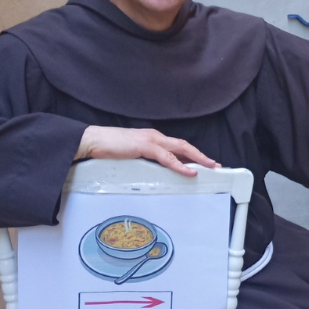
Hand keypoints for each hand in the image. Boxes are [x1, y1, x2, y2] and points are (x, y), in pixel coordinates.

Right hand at [75, 126, 220, 176]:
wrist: (92, 140)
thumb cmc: (109, 148)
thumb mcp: (133, 155)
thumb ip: (146, 161)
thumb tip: (158, 172)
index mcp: (153, 138)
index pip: (178, 146)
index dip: (193, 154)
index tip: (204, 163)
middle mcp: (155, 136)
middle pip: (184, 146)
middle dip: (201, 156)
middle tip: (215, 166)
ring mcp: (151, 140)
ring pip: (180, 149)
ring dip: (197, 159)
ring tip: (209, 168)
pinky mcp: (144, 146)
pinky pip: (167, 157)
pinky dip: (180, 165)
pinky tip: (189, 171)